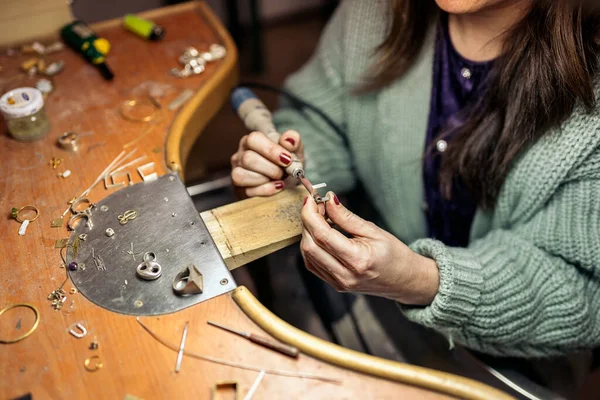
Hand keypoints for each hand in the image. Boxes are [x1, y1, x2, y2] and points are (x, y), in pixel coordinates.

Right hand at [230, 130, 303, 197]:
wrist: (288, 180)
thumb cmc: (287, 161)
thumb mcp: (294, 149)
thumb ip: (294, 140)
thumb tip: (288, 139)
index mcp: (251, 141)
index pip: (253, 139)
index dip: (271, 150)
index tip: (288, 160)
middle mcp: (240, 155)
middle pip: (248, 159)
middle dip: (271, 168)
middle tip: (284, 172)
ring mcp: (237, 172)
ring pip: (241, 175)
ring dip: (265, 179)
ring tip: (279, 179)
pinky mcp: (239, 189)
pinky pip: (247, 191)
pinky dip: (265, 190)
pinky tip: (276, 187)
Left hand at [300, 192, 439, 305]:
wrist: (403, 280)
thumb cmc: (393, 254)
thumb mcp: (373, 230)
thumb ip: (347, 217)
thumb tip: (328, 199)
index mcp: (357, 259)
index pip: (322, 235)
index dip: (310, 215)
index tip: (310, 200)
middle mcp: (345, 275)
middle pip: (310, 245)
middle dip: (307, 222)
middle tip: (316, 206)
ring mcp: (338, 282)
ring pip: (308, 255)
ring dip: (307, 233)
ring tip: (320, 218)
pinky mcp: (334, 284)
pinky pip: (313, 263)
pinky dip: (311, 245)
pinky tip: (320, 234)